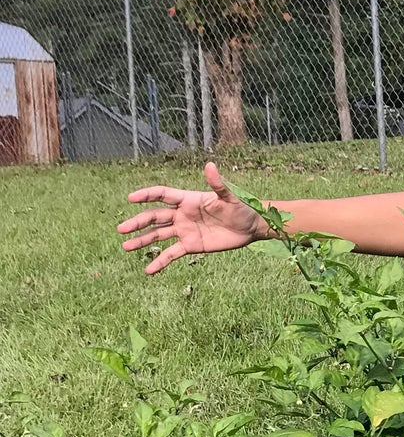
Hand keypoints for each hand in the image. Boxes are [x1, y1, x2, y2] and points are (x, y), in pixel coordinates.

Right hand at [117, 162, 264, 274]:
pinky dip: (160, 262)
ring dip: (142, 241)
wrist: (249, 228)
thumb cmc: (240, 208)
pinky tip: (148, 270)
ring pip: (158, 235)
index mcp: (188, 200)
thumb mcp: (229, 197)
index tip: (131, 198)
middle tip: (121, 229)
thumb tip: (210, 165)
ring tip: (126, 247)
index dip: (147, 195)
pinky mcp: (190, 246)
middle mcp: (182, 215)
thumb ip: (217, 184)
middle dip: (138, 222)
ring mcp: (184, 231)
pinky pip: (171, 254)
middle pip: (155, 217)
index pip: (162, 195)